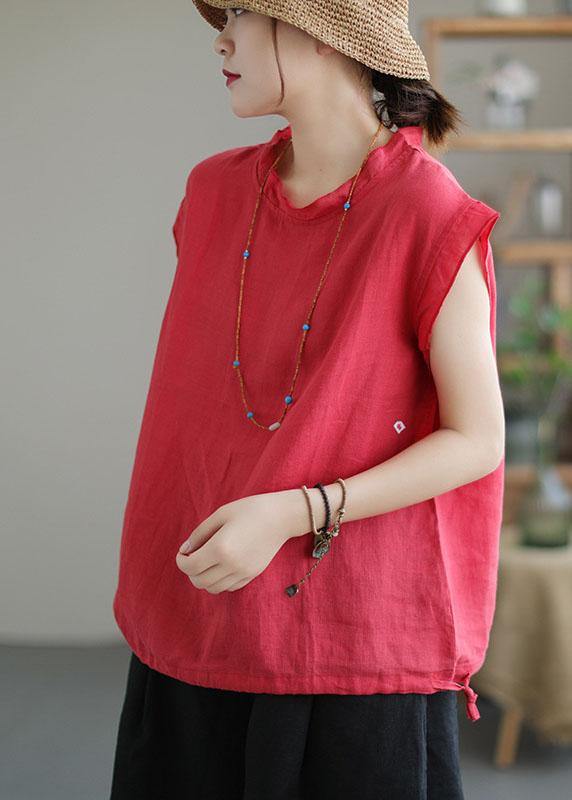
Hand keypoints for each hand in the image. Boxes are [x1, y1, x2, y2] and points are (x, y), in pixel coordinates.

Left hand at [174, 490, 306, 593]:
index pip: (190, 566)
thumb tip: (185, 549)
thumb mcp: (220, 514)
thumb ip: (199, 533)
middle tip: (193, 557)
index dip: (181, 560)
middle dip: (190, 571)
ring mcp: (243, 572)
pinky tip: (221, 565)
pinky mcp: (252, 575)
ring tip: (206, 562)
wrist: (281, 517)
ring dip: (204, 578)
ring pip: (213, 588)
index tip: (183, 552)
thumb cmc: (250, 510)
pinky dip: (219, 581)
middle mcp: (231, 565)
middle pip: (199, 581)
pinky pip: (228, 587)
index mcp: (220, 548)